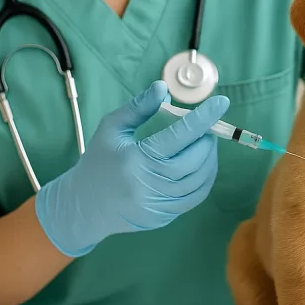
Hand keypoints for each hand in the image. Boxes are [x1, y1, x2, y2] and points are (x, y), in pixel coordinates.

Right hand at [35, 80, 229, 256]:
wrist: (83, 206)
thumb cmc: (98, 161)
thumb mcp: (111, 129)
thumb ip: (138, 107)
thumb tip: (163, 88)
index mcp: (135, 159)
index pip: (178, 136)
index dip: (202, 118)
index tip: (221, 102)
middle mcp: (149, 184)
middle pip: (194, 160)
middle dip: (206, 140)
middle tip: (207, 128)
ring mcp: (158, 205)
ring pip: (199, 180)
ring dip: (209, 159)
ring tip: (205, 144)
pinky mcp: (164, 217)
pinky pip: (195, 197)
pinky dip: (204, 178)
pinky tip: (201, 165)